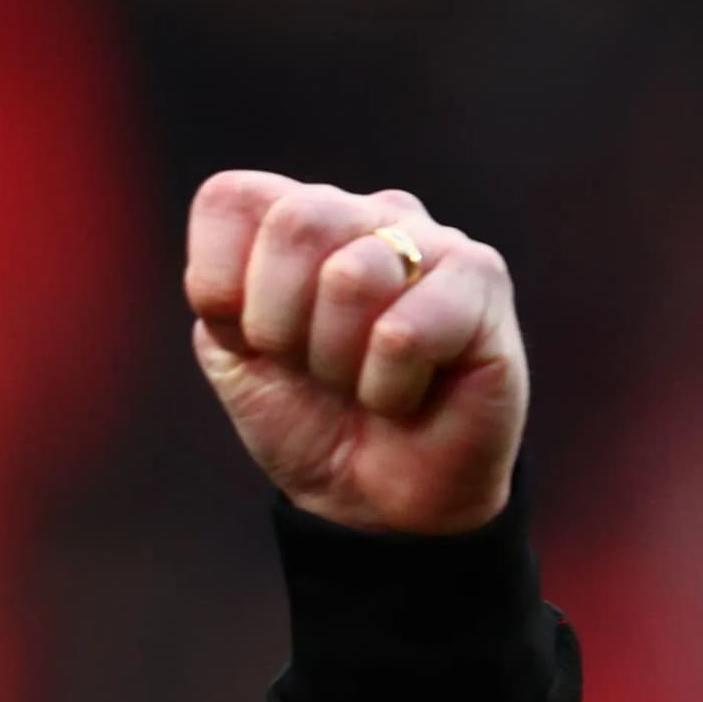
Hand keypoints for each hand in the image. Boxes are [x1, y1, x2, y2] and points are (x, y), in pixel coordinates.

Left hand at [183, 172, 526, 534]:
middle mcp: (369, 213)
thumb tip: (242, 270)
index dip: (218, 286)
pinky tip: (407, 395)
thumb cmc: (309, 418)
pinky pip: (404, 333)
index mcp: (300, 216)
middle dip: (279, 323)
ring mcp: (433, 240)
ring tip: (361, 380)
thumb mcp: (234, 357)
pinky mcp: (484, 281)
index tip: (252, 338)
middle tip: (311, 365)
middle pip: (295, 223)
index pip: (230, 200)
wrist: (373, 501)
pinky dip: (386, 389)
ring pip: (352, 277)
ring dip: (337, 361)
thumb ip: (218, 297)